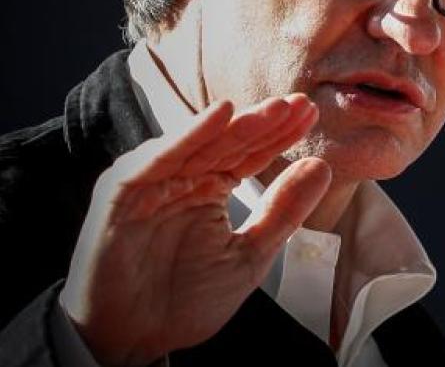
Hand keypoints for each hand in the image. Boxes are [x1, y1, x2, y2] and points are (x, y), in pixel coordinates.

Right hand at [61, 95, 331, 366]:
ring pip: (198, 145)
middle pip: (228, 143)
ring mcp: (152, 184)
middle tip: (298, 104)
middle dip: (263, 122)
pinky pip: (156, 160)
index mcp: (210, 188)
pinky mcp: (122, 195)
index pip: (250, 154)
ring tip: (271, 109)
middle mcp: (181, 179)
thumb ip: (283, 212)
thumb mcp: (249, 255)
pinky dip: (186, 137)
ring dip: (235, 125)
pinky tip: (219, 115)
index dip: (280, 135)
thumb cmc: (187, 300)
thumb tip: (322, 166)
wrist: (135, 340)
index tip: (312, 114)